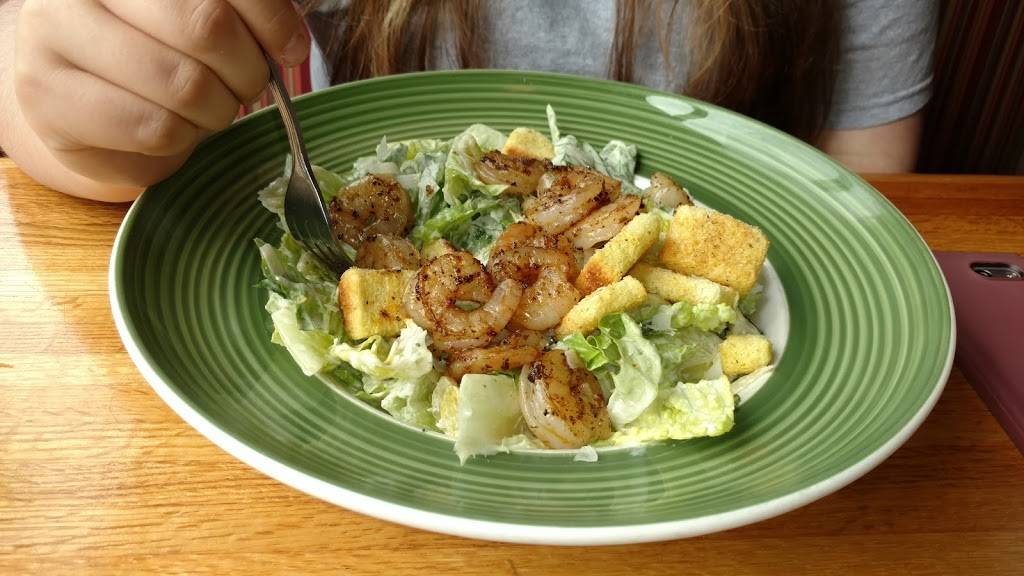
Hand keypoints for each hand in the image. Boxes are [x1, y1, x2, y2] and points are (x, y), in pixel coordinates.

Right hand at [13, 0, 307, 186]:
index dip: (270, 17)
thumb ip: (245, 14)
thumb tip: (292, 36)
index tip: (290, 47)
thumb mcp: (199, 22)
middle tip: (247, 85)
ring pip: (183, 85)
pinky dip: (182, 138)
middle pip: (204, 25)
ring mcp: (52, 38)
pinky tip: (172, 129)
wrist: (83, 101)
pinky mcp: (51, 100)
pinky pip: (155, 128)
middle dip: (246, 69)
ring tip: (206, 109)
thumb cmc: (155, 54)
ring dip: (216, 111)